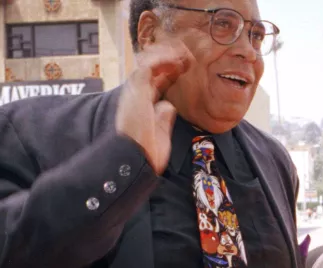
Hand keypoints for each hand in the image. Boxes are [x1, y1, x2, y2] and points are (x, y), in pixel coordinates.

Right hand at [116, 41, 193, 173]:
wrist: (137, 157)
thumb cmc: (146, 151)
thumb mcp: (160, 133)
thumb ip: (163, 118)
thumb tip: (168, 106)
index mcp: (142, 105)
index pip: (155, 83)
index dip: (169, 74)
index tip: (184, 69)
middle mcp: (137, 95)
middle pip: (151, 70)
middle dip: (168, 62)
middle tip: (186, 58)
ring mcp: (135, 90)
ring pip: (148, 63)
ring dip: (166, 56)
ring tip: (183, 54)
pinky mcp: (136, 87)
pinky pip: (148, 65)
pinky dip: (162, 59)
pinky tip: (176, 59)